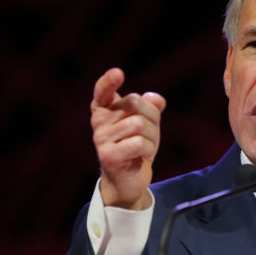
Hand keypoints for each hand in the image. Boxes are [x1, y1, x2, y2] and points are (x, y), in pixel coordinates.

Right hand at [90, 68, 165, 209]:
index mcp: (104, 110)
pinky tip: (142, 156)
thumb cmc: (137, 147)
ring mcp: (101, 138)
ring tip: (145, 148)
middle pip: (134, 103)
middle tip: (149, 134)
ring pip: (139, 124)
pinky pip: (139, 143)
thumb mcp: (148, 124)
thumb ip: (151, 107)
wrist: (128, 180)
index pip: (102, 91)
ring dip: (152, 136)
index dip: (108, 81)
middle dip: (152, 117)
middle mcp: (99, 122)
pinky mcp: (108, 156)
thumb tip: (156, 99)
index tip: (118, 73)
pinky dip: (148, 149)